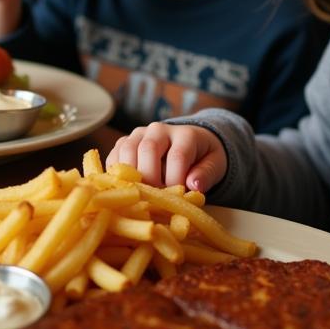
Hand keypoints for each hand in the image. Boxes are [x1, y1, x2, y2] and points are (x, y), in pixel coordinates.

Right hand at [106, 122, 228, 190]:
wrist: (190, 144)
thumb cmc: (204, 158)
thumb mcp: (215, 164)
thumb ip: (207, 174)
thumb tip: (193, 186)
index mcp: (185, 134)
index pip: (177, 156)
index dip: (175, 180)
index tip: (177, 198)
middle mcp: (159, 129)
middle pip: (147, 149)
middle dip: (150, 178)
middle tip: (155, 199)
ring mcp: (139, 134)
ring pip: (126, 149)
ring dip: (131, 176)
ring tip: (141, 195)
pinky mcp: (124, 143)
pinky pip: (114, 156)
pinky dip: (116, 174)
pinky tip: (127, 189)